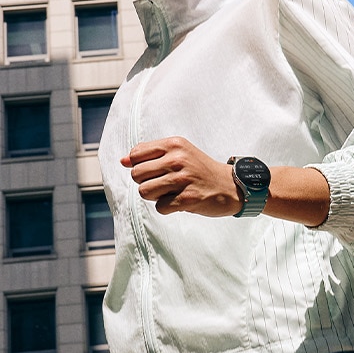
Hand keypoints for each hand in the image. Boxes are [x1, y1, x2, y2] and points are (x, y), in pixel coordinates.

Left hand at [121, 137, 242, 216]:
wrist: (232, 186)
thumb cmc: (200, 170)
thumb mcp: (179, 153)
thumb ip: (150, 154)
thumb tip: (122, 161)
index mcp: (174, 144)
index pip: (136, 154)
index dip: (139, 166)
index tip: (155, 171)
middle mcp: (178, 159)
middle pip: (136, 174)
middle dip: (146, 183)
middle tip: (164, 184)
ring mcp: (183, 179)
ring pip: (144, 192)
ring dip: (155, 196)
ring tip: (171, 192)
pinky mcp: (188, 198)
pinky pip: (160, 207)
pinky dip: (166, 208)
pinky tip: (180, 202)